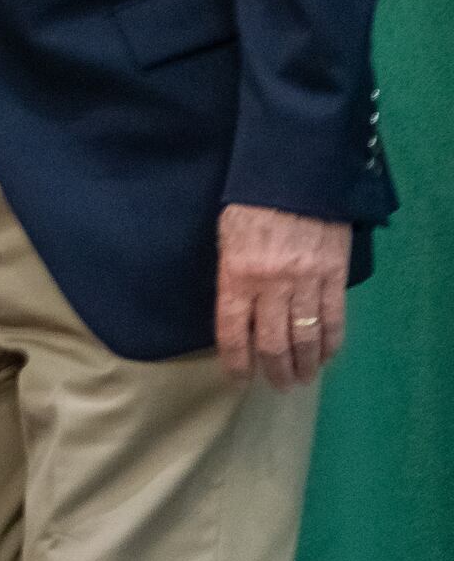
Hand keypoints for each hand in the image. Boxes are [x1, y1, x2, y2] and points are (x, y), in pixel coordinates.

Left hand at [217, 204, 349, 387]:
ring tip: (303, 378)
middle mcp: (271, 285)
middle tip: (278, 385)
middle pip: (272, 341)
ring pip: (306, 335)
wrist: (296, 175)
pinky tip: (328, 355)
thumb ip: (231, 277)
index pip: (232, 331)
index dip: (236, 360)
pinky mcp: (335, 274)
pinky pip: (334, 316)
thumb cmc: (250, 204)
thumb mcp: (225, 239)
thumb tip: (237, 313)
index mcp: (237, 276)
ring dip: (305, 363)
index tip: (239, 379)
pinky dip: (331, 341)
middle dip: (275, 369)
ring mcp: (306, 281)